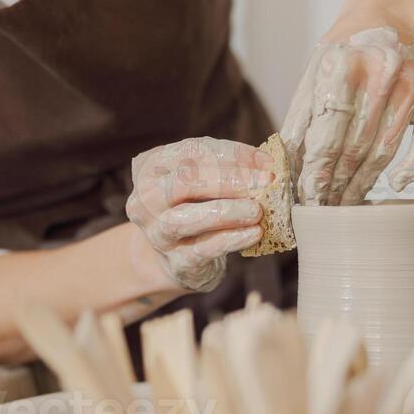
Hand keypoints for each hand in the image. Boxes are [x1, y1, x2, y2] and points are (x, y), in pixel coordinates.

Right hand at [126, 137, 271, 292]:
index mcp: (151, 168)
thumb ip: (228, 168)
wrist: (180, 259)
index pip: (192, 152)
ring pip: (189, 218)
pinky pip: (204, 249)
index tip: (266, 161)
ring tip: (258, 210)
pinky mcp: (176, 262)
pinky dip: (232, 239)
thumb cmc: (196, 208)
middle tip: (265, 182)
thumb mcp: (204, 182)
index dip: (232, 154)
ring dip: (229, 211)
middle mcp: (147, 199)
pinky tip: (254, 233)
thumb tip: (266, 163)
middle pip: (185, 181)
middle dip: (230, 180)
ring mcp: (158, 233)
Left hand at [281, 26, 413, 206]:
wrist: (392, 14)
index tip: (307, 198)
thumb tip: (284, 168)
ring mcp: (413, 82)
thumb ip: (300, 119)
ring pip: (385, 150)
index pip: (327, 133)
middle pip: (355, 147)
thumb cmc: (347, 51)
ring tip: (347, 203)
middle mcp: (382, 70)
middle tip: (324, 208)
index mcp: (343, 63)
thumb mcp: (314, 73)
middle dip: (336, 184)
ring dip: (364, 183)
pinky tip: (395, 184)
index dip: (316, 172)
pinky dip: (412, 168)